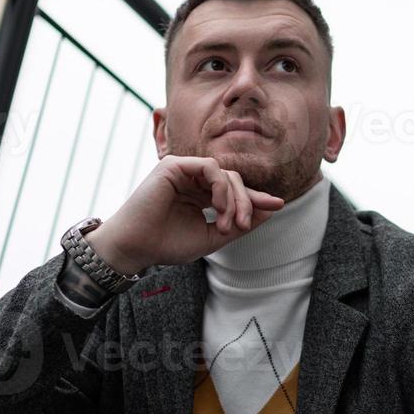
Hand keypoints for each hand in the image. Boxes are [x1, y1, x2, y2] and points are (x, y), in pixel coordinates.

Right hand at [86, 156, 284, 275]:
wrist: (136, 248)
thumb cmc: (167, 244)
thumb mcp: (212, 237)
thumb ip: (239, 223)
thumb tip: (271, 208)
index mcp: (198, 195)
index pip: (233, 191)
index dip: (255, 198)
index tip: (277, 206)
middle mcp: (192, 180)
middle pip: (234, 180)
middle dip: (246, 202)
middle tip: (243, 225)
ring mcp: (183, 170)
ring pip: (225, 173)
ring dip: (234, 199)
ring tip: (227, 224)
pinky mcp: (174, 165)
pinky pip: (211, 167)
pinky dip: (221, 187)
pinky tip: (218, 208)